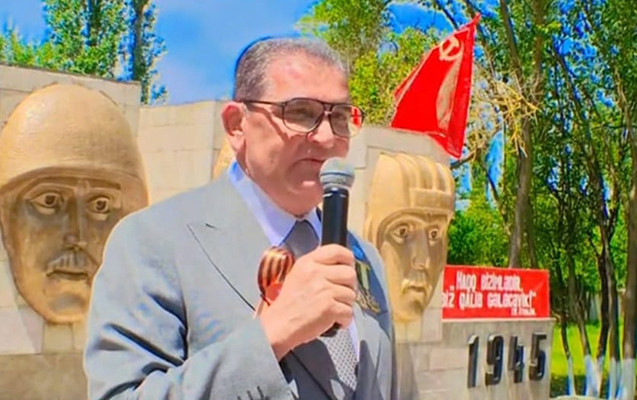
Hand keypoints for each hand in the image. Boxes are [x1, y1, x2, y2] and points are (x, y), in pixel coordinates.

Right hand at [259, 244, 356, 359]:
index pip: (338, 251)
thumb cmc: (289, 302)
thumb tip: (341, 265)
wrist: (279, 325)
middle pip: (350, 274)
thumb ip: (317, 266)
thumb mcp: (299, 274)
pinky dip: (344, 319)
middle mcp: (316, 273)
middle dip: (349, 286)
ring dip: (346, 305)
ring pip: (352, 294)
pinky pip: (349, 312)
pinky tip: (333, 320)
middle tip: (340, 295)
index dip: (348, 260)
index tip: (348, 268)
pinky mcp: (329, 308)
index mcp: (308, 262)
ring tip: (332, 309)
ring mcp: (324, 290)